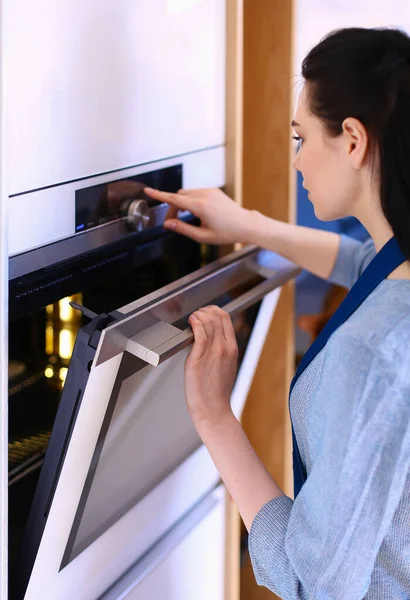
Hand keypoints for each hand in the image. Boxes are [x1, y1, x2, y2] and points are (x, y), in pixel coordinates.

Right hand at [144, 186, 250, 244]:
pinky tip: (197, 213)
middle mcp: (204, 195)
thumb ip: (183, 229)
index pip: (174, 199)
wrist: (245, 224)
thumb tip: (168, 224)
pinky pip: (196, 192)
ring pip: (187, 193)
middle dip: (173, 207)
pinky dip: (191, 200)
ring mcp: (210, 191)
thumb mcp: (203, 236)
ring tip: (186, 218)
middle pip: (179, 196)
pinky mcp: (214, 191)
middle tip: (173, 222)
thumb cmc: (227, 232)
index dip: (159, 195)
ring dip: (182, 203)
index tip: (148, 191)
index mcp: (200, 206)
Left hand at [184, 305, 237, 426]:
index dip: (214, 310)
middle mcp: (224, 347)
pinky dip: (194, 322)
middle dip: (204, 310)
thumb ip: (222, 350)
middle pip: (217, 316)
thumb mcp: (226, 366)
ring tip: (191, 319)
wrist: (214, 409)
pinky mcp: (199, 358)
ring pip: (208, 321)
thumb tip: (211, 339)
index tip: (205, 312)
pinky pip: (200, 333)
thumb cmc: (216, 392)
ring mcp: (213, 352)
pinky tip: (190, 322)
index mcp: (232, 348)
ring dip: (198, 315)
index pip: (226, 318)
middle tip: (196, 315)